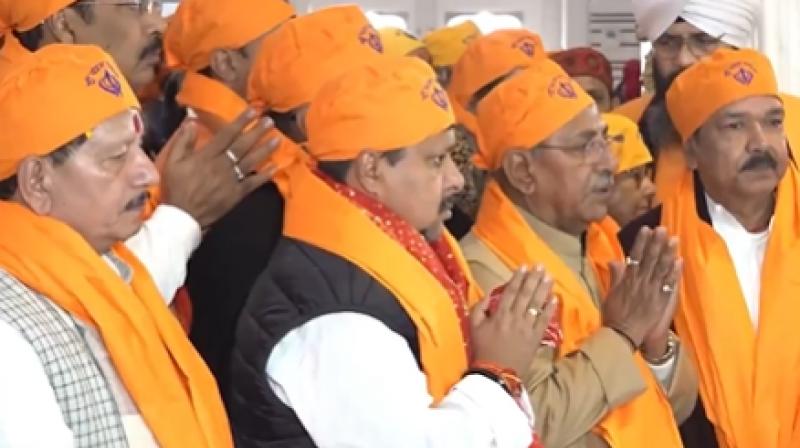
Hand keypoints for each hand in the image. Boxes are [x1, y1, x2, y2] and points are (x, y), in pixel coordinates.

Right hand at [160, 109, 279, 228]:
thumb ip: (183, 141)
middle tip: (270, 121)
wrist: (183, 216)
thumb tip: (191, 120)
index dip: (241, 121)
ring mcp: (231, 180)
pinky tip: (276, 166)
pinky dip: (265, 175)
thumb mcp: (173, 161)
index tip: (253, 111)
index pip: (227, 134)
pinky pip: (253, 182)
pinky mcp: (237, 194)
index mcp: (207, 156)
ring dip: (265, 150)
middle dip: (257, 132)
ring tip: (278, 139)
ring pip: (251, 162)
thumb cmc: (177, 187)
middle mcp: (222, 165)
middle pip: (243, 145)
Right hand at [471, 266, 557, 374]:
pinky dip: (549, 309)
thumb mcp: (474, 327)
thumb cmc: (483, 349)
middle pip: (526, 295)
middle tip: (541, 266)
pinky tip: (554, 299)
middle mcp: (515, 318)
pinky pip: (544, 321)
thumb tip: (490, 294)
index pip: (511, 292)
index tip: (524, 267)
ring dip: (543, 289)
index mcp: (500, 314)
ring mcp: (527, 328)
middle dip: (533, 279)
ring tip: (549, 277)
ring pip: (537, 305)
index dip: (518, 278)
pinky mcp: (536, 338)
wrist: (496, 373)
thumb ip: (480, 308)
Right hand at [601, 227, 681, 348]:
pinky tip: (679, 261)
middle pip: (650, 259)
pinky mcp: (660, 300)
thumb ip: (615, 276)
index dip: (641, 242)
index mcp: (627, 280)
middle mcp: (640, 282)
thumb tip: (614, 260)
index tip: (646, 229)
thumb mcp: (610, 294)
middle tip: (663, 228)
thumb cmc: (614, 315)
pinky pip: (669, 284)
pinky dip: (674, 272)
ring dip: (667, 253)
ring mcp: (651, 291)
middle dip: (656, 243)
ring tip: (674, 239)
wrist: (623, 335)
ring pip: (661, 268)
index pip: (635, 256)